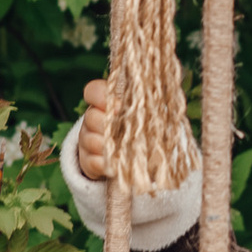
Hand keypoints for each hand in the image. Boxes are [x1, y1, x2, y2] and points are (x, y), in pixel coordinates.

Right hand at [77, 75, 199, 190]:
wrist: (135, 158)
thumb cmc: (143, 129)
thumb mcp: (146, 114)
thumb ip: (147, 101)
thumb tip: (164, 85)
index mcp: (105, 101)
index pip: (92, 90)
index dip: (100, 96)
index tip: (118, 106)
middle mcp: (93, 118)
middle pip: (90, 116)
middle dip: (106, 125)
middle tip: (124, 132)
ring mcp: (87, 139)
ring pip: (89, 139)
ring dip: (107, 146)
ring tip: (123, 151)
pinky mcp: (87, 160)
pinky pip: (91, 161)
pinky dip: (105, 164)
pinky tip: (116, 167)